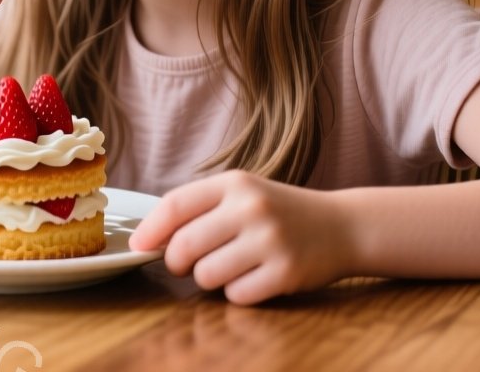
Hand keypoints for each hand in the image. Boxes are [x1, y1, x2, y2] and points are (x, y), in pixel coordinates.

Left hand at [129, 170, 351, 304]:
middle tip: (189, 263)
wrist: (342, 226)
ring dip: (210, 279)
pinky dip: (238, 293)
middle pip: (184, 247)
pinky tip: (254, 278)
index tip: (138, 246)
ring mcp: (271, 240)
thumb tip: (146, 238)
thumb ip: (199, 209)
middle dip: (177, 262)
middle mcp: (252, 208)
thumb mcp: (243, 194)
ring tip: (231, 266)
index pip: (175, 205)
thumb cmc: (280, 212)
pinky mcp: (286, 272)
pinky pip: (236, 295)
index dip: (150, 230)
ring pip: (206, 276)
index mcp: (235, 183)